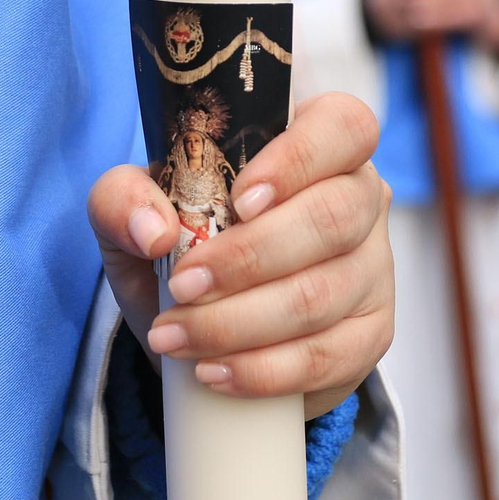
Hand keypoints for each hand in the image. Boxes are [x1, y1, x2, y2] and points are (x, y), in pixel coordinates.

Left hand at [88, 93, 393, 420]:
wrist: (205, 325)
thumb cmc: (184, 244)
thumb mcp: (137, 213)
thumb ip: (123, 199)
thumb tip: (152, 231)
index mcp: (318, 142)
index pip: (342, 127)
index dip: (298, 160)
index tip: (239, 200)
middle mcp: (361, 197)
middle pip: (333, 217)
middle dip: (248, 258)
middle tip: (182, 286)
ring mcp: (375, 268)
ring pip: (322, 294)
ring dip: (238, 323)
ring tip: (175, 336)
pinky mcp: (372, 333)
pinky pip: (327, 355)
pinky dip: (262, 370)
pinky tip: (214, 371)